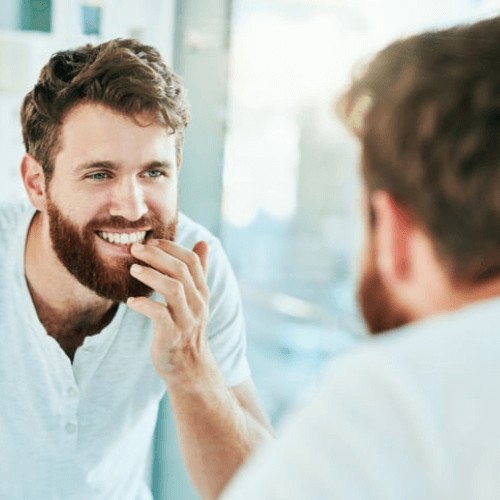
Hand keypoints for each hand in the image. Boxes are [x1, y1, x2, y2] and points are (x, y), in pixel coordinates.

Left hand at [127, 239, 209, 379]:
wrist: (189, 367)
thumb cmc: (186, 328)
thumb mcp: (196, 298)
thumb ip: (198, 271)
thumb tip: (203, 242)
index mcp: (202, 292)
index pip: (192, 261)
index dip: (171, 247)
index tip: (151, 241)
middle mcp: (198, 303)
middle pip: (181, 270)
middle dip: (157, 256)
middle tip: (135, 248)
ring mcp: (186, 319)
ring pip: (173, 288)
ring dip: (151, 275)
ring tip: (132, 269)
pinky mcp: (173, 335)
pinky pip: (159, 314)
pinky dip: (145, 305)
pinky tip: (131, 301)